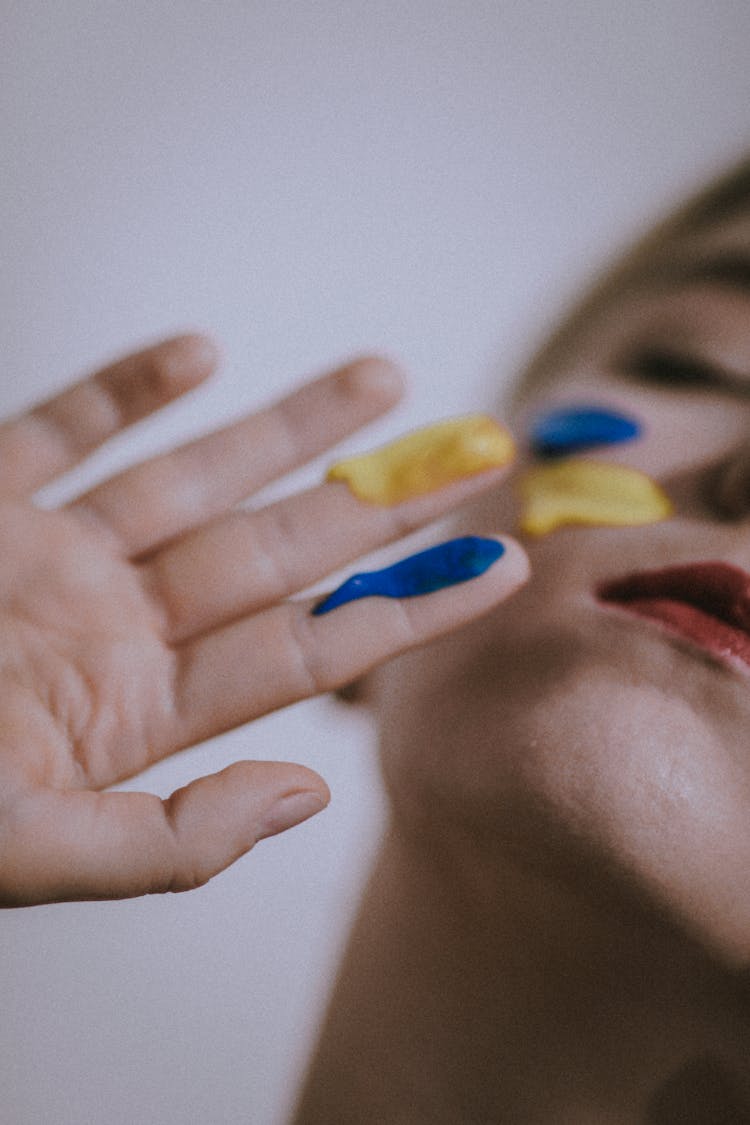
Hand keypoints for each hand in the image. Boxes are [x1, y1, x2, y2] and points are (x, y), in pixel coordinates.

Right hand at [0, 334, 525, 905]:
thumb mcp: (31, 851)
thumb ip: (177, 839)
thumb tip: (313, 793)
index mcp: (137, 711)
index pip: (310, 651)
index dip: (408, 606)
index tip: (498, 567)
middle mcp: (112, 624)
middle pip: (277, 550)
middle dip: (379, 500)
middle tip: (479, 449)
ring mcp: (49, 555)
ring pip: (194, 474)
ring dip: (288, 426)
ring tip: (385, 378)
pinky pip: (61, 429)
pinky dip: (126, 387)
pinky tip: (202, 353)